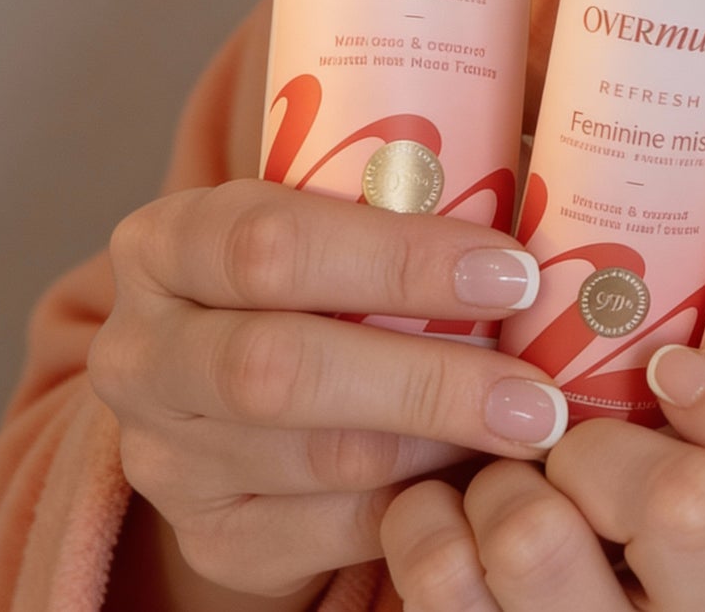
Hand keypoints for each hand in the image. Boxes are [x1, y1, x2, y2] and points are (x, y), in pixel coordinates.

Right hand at [88, 178, 570, 600]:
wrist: (236, 375)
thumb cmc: (323, 265)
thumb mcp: (334, 208)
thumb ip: (411, 187)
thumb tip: (561, 167)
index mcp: (172, 240)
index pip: (271, 242)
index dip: (398, 258)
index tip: (514, 269)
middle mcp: (143, 350)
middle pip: (281, 368)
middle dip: (428, 378)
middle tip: (538, 391)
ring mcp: (166, 454)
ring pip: (318, 459)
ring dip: (440, 444)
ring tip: (532, 427)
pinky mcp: (209, 536)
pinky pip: (327, 533)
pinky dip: (419, 504)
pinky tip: (483, 474)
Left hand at [379, 345, 704, 609]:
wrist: (577, 608)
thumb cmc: (667, 514)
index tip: (674, 366)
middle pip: (690, 504)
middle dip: (605, 442)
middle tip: (573, 438)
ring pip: (539, 546)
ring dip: (505, 481)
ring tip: (506, 476)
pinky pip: (442, 588)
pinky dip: (424, 521)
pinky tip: (446, 510)